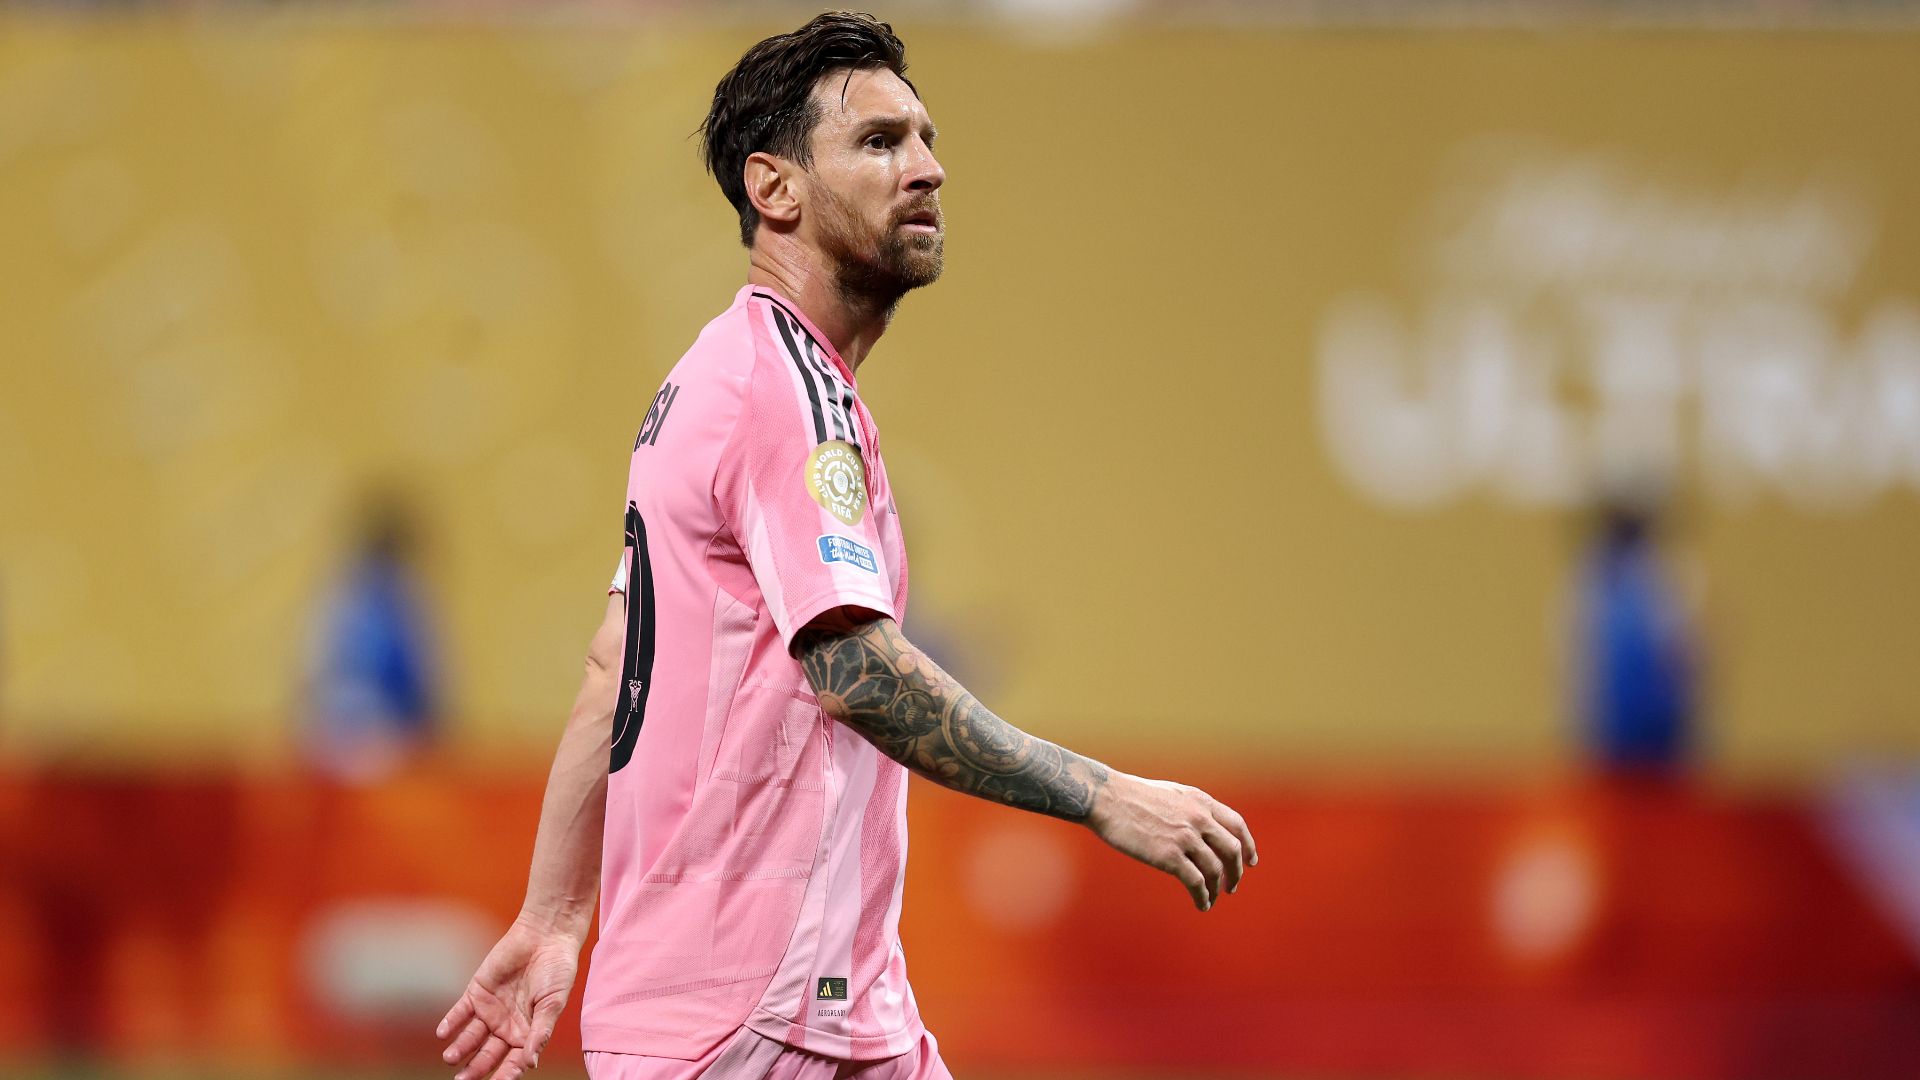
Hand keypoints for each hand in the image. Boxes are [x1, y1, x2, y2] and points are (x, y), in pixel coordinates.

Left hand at [436, 915, 583, 1079]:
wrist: (545, 936)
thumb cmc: (557, 970)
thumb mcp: (553, 1003)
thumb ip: (541, 1031)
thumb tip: (531, 1062)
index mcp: (528, 1033)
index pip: (513, 1061)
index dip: (505, 1074)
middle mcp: (507, 1026)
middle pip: (488, 1054)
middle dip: (476, 1068)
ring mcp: (490, 1010)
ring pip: (471, 1037)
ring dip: (460, 1048)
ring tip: (450, 1058)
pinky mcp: (477, 992)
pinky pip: (460, 1012)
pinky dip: (451, 1022)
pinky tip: (443, 1033)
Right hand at [1085, 772, 1257, 910]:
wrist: (1106, 799)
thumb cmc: (1130, 795)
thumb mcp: (1170, 793)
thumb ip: (1190, 808)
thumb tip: (1200, 828)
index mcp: (1200, 801)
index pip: (1237, 825)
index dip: (1249, 845)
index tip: (1251, 862)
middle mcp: (1199, 818)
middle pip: (1232, 850)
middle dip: (1236, 871)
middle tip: (1232, 886)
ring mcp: (1185, 838)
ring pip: (1215, 870)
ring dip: (1217, 888)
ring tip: (1213, 898)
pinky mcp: (1170, 857)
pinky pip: (1196, 883)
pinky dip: (1203, 896)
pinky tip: (1201, 904)